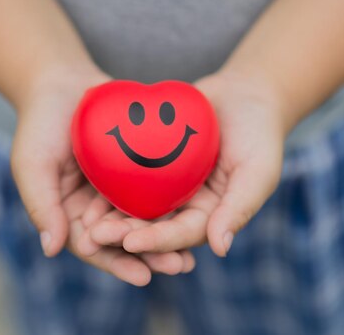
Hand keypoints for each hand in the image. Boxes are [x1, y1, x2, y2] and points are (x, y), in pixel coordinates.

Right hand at [10, 67, 193, 285]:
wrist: (61, 83)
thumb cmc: (39, 125)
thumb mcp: (33, 165)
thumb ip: (42, 205)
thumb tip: (52, 250)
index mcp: (70, 216)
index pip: (94, 248)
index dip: (117, 263)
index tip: (143, 276)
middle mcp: (96, 209)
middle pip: (125, 239)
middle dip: (151, 255)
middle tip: (180, 266)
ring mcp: (116, 190)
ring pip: (144, 220)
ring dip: (167, 238)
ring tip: (193, 253)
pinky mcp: (135, 171)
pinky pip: (156, 190)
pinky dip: (173, 204)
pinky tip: (198, 213)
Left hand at [84, 72, 285, 256]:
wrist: (245, 95)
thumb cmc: (259, 134)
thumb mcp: (257, 171)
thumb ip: (239, 208)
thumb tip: (219, 248)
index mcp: (210, 215)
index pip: (181, 235)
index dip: (157, 240)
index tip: (130, 243)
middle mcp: (186, 206)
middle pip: (153, 226)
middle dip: (124, 234)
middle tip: (94, 237)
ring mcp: (169, 186)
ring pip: (136, 206)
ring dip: (111, 216)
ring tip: (84, 222)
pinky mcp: (154, 164)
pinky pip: (130, 177)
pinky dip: (110, 185)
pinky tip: (88, 187)